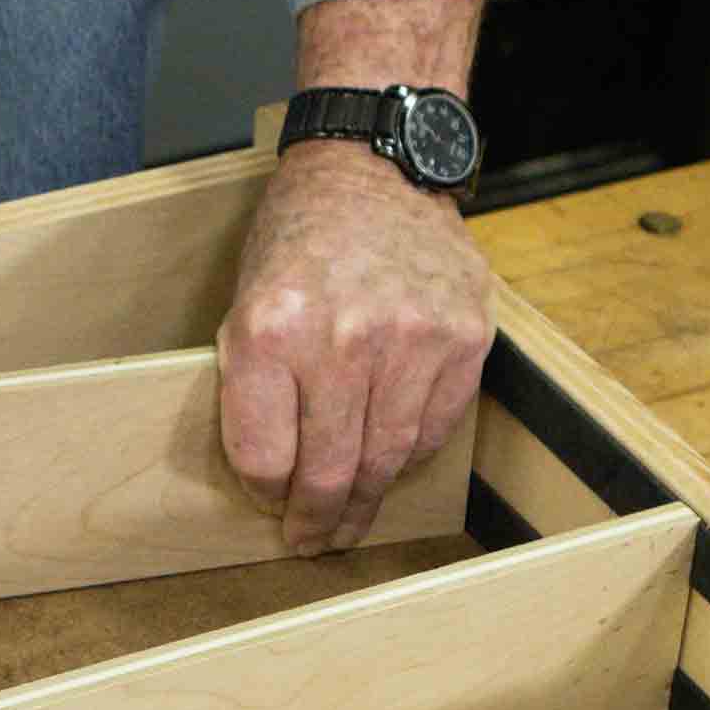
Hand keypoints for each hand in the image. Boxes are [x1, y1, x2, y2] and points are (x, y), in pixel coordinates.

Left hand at [217, 142, 492, 554]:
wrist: (374, 169)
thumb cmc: (299, 241)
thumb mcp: (245, 305)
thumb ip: (256, 389)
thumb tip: (275, 478)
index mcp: (272, 332)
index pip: (266, 460)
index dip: (267, 494)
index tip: (271, 504)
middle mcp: (344, 338)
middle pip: (331, 472)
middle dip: (317, 520)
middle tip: (312, 541)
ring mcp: (413, 338)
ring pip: (388, 460)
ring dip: (367, 503)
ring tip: (351, 522)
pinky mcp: (464, 337)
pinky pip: (434, 428)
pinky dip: (409, 454)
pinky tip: (390, 461)